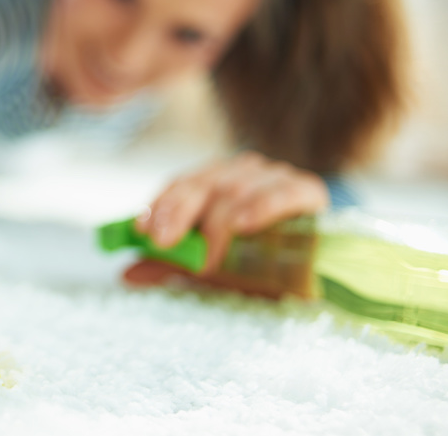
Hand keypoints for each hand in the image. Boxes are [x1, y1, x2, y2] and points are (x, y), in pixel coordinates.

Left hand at [130, 151, 328, 275]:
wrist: (322, 261)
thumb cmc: (259, 261)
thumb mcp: (212, 267)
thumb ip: (173, 266)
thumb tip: (126, 275)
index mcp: (215, 182)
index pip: (181, 185)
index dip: (161, 205)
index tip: (144, 231)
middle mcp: (241, 172)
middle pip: (203, 183)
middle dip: (179, 212)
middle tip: (165, 243)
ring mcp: (274, 177)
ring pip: (236, 187)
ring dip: (218, 220)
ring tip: (210, 254)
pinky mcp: (306, 190)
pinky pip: (280, 192)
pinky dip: (260, 206)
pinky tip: (244, 225)